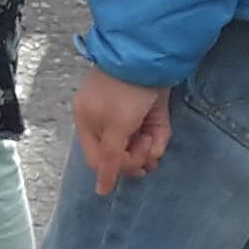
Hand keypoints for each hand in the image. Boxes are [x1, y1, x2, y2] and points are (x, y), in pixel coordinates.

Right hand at [72, 65, 173, 194]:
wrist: (149, 59)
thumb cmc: (124, 92)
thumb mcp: (115, 126)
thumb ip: (110, 159)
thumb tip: (100, 190)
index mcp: (88, 122)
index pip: (99, 160)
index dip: (116, 168)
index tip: (136, 167)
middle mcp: (106, 122)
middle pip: (121, 155)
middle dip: (137, 157)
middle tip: (148, 147)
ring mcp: (129, 117)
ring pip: (141, 147)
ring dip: (150, 147)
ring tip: (154, 135)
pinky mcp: (148, 112)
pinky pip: (154, 134)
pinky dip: (159, 135)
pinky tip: (158, 128)